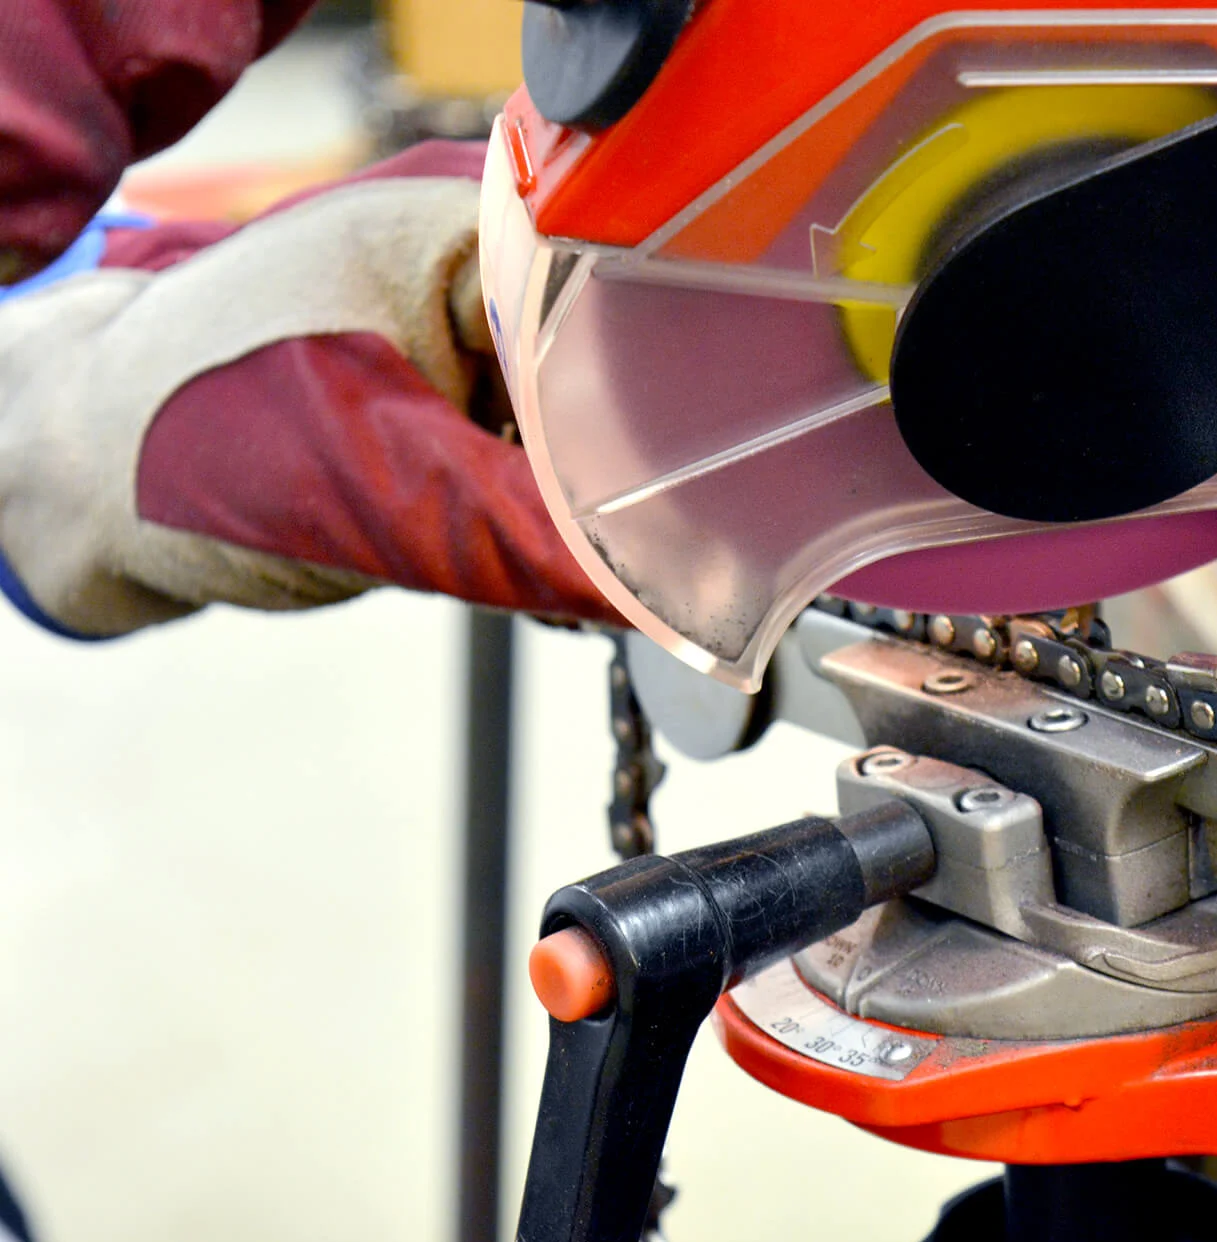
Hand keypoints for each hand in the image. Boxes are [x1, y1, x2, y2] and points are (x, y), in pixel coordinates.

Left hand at [0, 143, 621, 637]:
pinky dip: (543, 500)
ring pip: (581, 407)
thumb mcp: (370, 492)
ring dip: (583, 488)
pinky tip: (535, 548)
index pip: (619, 292)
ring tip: (567, 554)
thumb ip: (514, 536)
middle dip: (620, 456)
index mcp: (449, 229)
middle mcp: (465, 256)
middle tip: (626, 540)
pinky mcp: (447, 379)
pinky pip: (537, 438)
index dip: (663, 389)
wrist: (88, 471)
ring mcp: (458, 317)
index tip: (680, 483)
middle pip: (612, 353)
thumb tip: (640, 590)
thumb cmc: (186, 442)